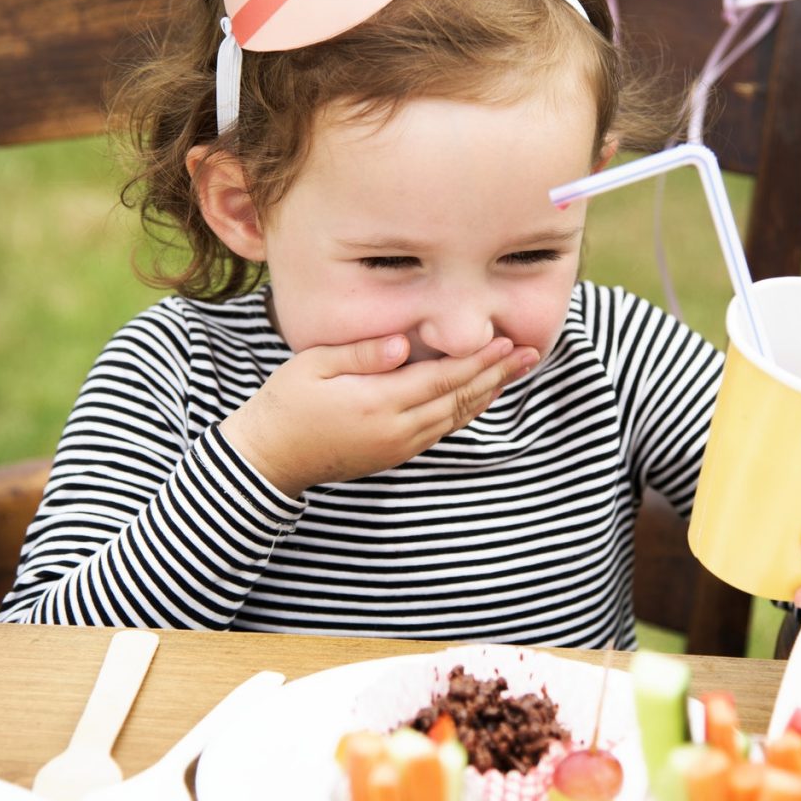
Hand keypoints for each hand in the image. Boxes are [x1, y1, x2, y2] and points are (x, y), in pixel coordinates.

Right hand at [220, 334, 537, 495]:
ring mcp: (399, 446)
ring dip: (488, 393)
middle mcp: (397, 429)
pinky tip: (480, 397)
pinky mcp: (396, 453)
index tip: (507, 342)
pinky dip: (467, 411)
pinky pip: (442, 430)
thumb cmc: (286, 403)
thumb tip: (402, 343)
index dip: (477, 360)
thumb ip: (362, 355)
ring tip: (516, 372)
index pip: (441, 378)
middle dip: (496, 375)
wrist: (270, 458)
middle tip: (530, 354)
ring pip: (456, 417)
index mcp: (378, 403)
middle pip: (459, 399)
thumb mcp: (313, 367)